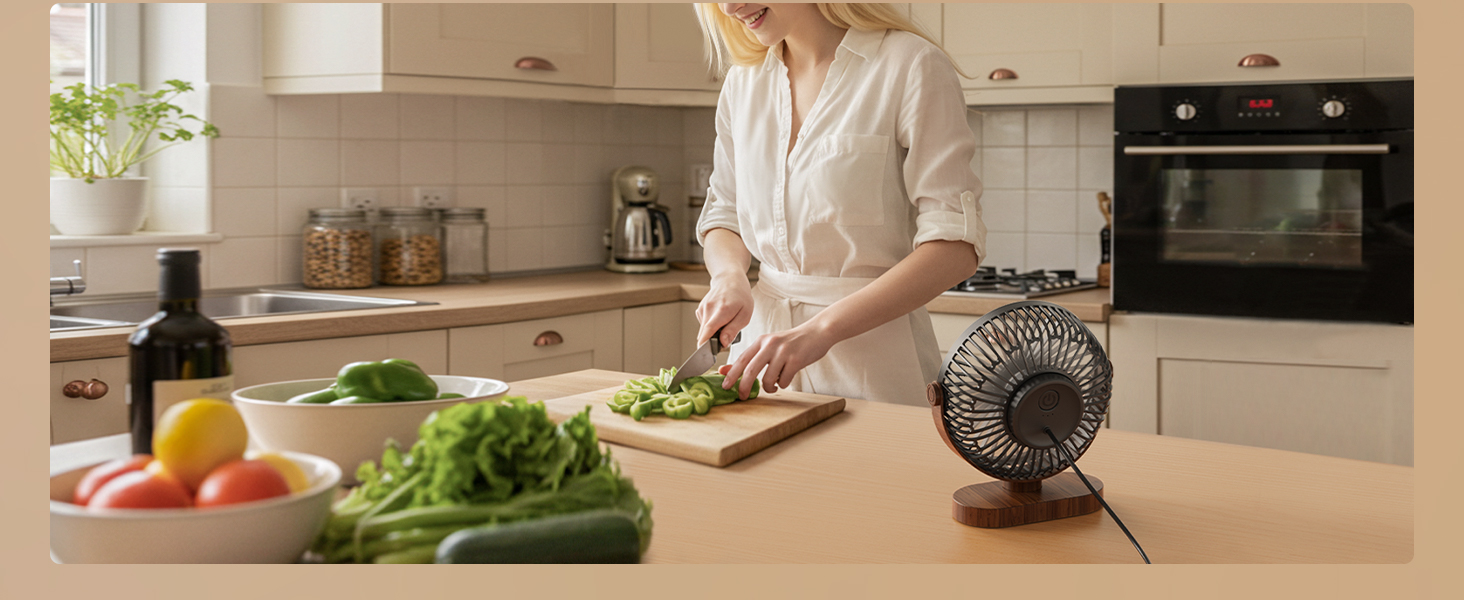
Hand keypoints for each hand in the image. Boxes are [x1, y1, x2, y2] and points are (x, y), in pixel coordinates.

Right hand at [696, 273, 753, 347]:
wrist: (730, 279)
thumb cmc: (741, 296)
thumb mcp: (745, 314)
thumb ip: (733, 330)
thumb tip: (722, 343)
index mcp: (721, 311)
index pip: (708, 331)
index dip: (704, 346)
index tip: (704, 356)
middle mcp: (708, 309)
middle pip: (705, 334)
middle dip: (713, 341)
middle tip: (728, 336)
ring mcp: (702, 309)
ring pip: (704, 330)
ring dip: (713, 333)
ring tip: (726, 322)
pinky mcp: (700, 309)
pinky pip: (704, 325)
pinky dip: (711, 326)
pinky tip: (720, 317)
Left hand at [719, 322, 835, 397]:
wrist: (817, 333)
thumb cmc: (791, 342)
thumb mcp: (769, 345)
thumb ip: (751, 357)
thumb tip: (726, 370)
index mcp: (761, 341)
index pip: (742, 359)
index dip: (732, 374)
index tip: (725, 386)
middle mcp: (770, 345)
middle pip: (751, 370)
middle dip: (744, 386)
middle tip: (742, 396)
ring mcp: (783, 352)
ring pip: (768, 379)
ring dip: (769, 387)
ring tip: (773, 386)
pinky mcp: (796, 360)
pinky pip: (784, 380)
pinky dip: (783, 384)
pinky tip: (787, 377)